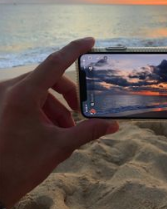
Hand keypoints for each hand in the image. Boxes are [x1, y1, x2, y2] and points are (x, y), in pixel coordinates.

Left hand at [0, 38, 118, 208]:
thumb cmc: (20, 166)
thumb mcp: (59, 147)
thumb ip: (88, 131)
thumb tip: (113, 125)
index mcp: (23, 95)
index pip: (55, 63)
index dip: (74, 50)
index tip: (90, 42)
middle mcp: (11, 90)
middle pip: (49, 79)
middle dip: (68, 95)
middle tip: (79, 112)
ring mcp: (4, 97)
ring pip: (40, 90)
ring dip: (56, 107)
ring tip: (65, 131)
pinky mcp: (3, 105)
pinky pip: (28, 98)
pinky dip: (43, 110)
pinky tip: (50, 131)